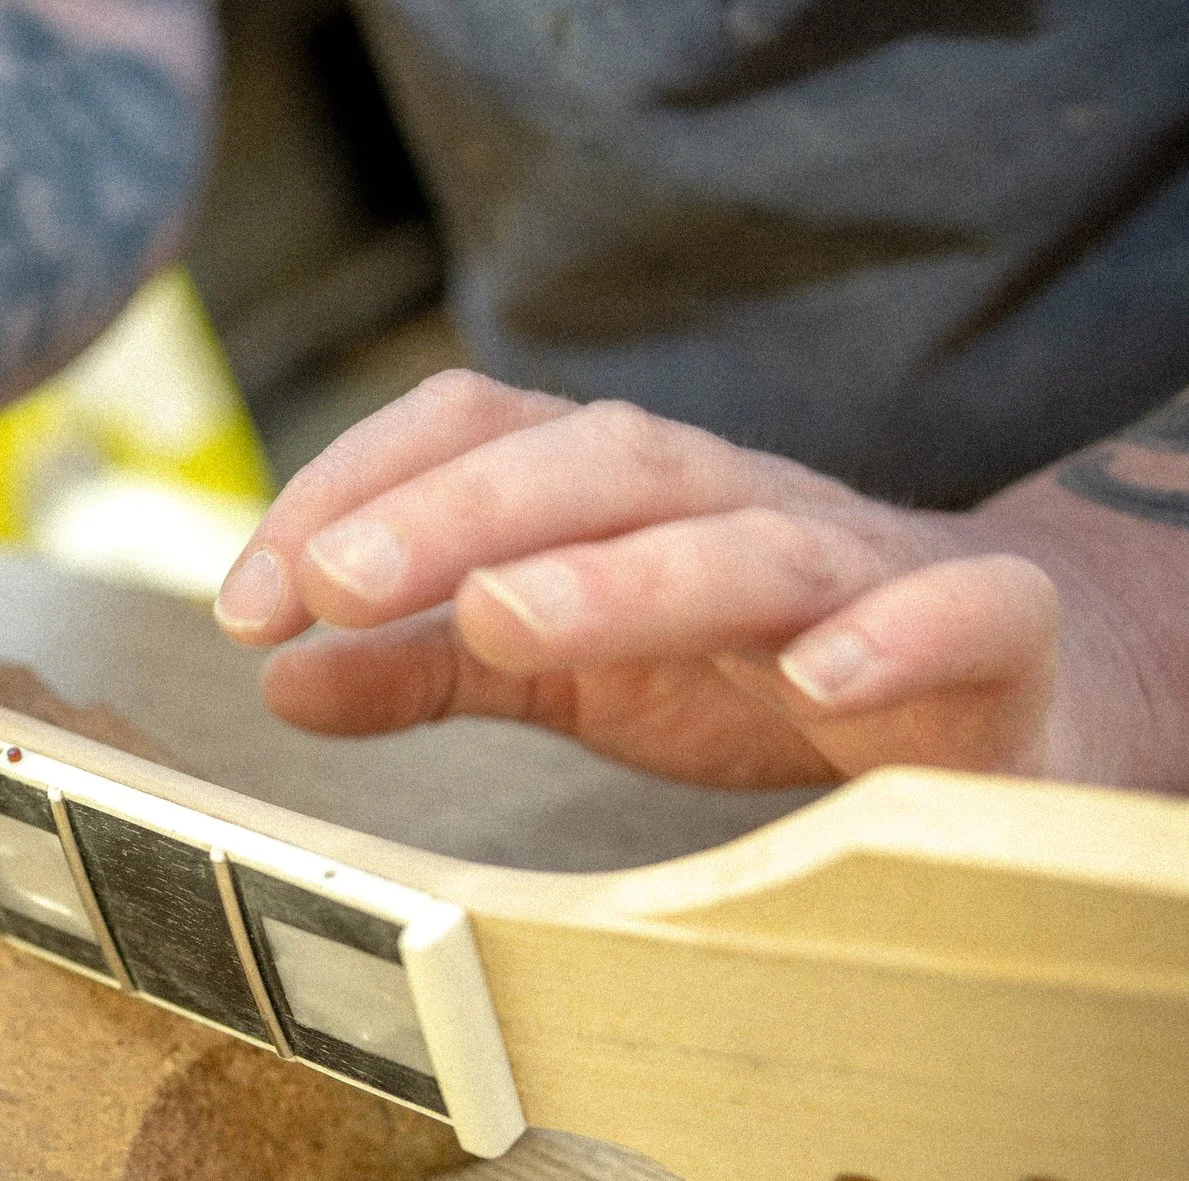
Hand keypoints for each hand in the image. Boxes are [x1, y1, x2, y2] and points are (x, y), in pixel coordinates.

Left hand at [211, 370, 1109, 789]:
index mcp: (616, 498)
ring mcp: (859, 564)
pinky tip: (820, 683)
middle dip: (456, 512)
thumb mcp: (564, 672)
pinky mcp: (988, 637)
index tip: (244, 601)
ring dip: (624, 574)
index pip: (475, 436)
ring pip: (747, 540)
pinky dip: (896, 636)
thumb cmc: (749, 660)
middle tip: (335, 581)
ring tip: (506, 619)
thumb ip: (427, 665)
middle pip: (595, 466)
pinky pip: (962, 615)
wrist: (998, 680)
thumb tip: (276, 672)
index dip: (353, 496)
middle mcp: (727, 503)